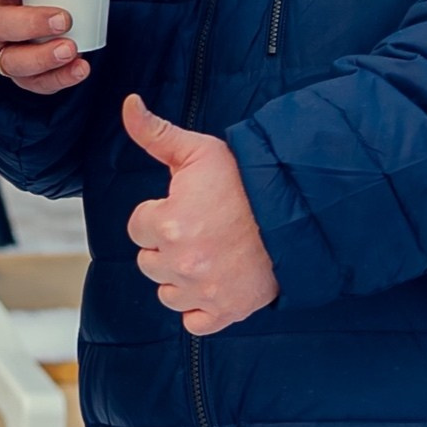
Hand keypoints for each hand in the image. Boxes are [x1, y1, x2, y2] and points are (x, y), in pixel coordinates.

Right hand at [0, 0, 133, 93]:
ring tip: (71, 49)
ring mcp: (6, 50)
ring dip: (42, 57)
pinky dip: (59, 78)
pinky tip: (80, 68)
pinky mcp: (23, 75)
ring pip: (11, 61)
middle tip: (64, 19)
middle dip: (30, 23)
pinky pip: (35, 83)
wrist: (50, 19)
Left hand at [123, 95, 278, 335]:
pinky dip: (199, 308)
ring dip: (179, 278)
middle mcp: (182, 261)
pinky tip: (211, 285)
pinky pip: (194, 322)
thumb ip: (155, 132)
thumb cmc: (247, 179)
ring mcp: (205, 289)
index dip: (157, 214)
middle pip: (148, 262)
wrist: (298, 210)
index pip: (137, 227)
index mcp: (168, 222)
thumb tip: (128, 104)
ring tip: (205, 255)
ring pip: (167, 293)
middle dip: (165, 246)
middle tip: (197, 229)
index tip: (181, 207)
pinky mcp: (228, 310)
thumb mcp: (199, 150)